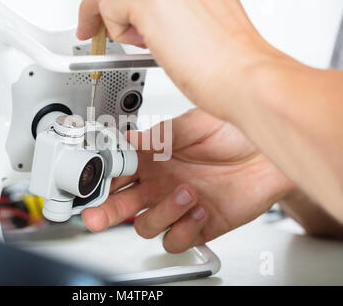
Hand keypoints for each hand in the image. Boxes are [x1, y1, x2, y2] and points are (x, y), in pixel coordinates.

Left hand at [77, 0, 286, 117]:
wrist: (244, 76)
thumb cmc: (228, 58)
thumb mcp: (199, 16)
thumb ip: (172, 6)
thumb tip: (145, 13)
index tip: (109, 7)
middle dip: (100, 3)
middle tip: (91, 24)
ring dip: (111, 18)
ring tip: (136, 42)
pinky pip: (109, 9)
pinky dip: (117, 32)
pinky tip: (143, 45)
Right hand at [82, 109, 294, 252]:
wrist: (268, 151)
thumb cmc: (235, 131)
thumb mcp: (194, 125)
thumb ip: (160, 136)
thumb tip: (130, 139)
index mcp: (154, 158)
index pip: (118, 173)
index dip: (103, 180)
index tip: (97, 181)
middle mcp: (161, 184)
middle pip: (122, 206)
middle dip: (105, 212)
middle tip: (96, 215)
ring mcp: (178, 206)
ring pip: (147, 226)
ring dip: (161, 214)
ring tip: (186, 192)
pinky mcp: (199, 225)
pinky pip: (177, 240)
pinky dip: (183, 230)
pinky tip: (199, 210)